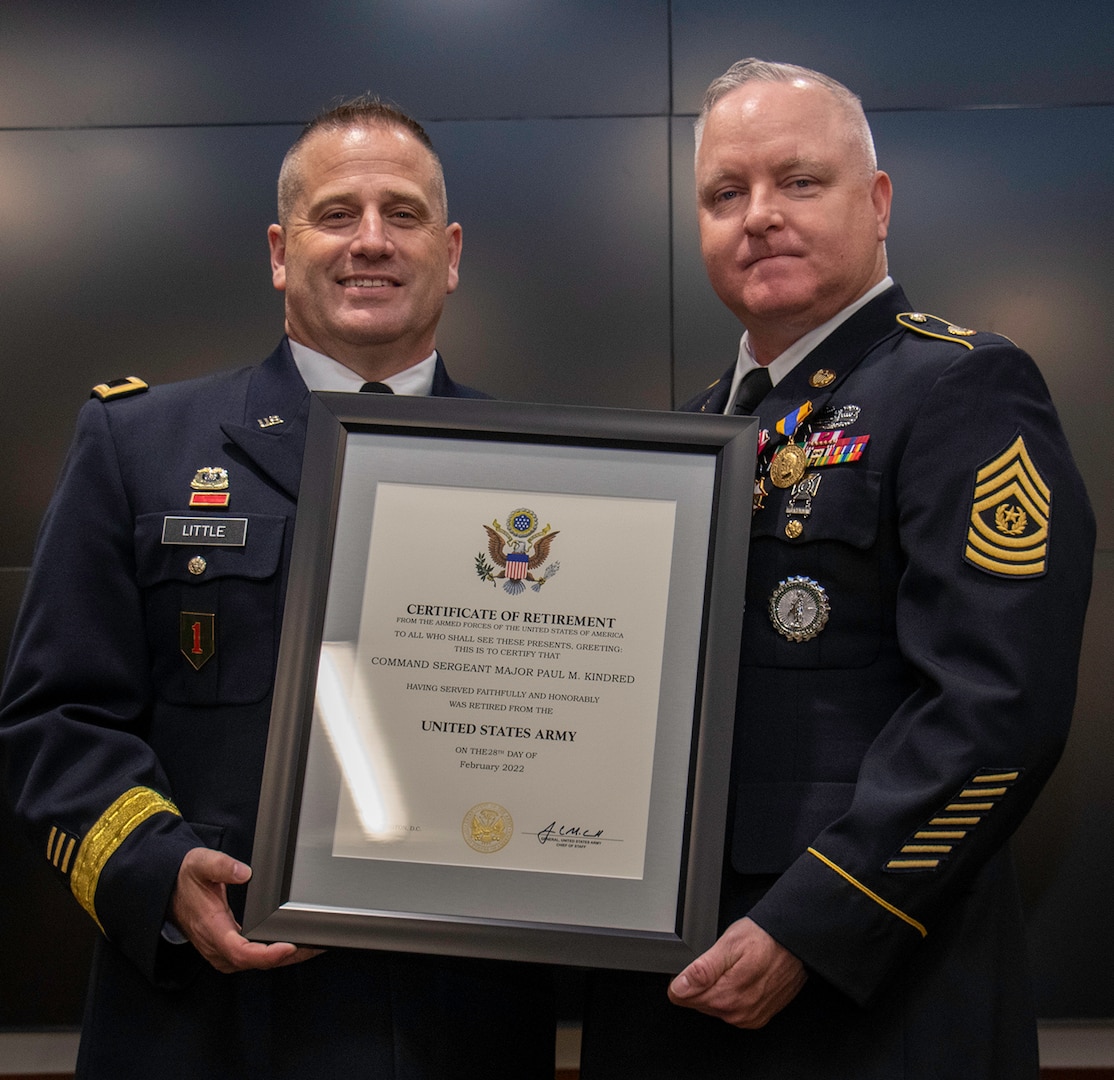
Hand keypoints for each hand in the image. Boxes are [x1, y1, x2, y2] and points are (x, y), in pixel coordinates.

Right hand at [170, 847, 322, 973]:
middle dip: (285, 957)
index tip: (289, 946)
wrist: (169, 889)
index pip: (240, 951)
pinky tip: (293, 946)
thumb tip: (245, 873)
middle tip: (313, 945)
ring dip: (283, 959)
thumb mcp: (201, 863)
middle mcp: (216, 946)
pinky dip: (273, 955)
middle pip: (253, 963)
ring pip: (255, 964)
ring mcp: (221, 951)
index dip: (266, 954)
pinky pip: (252, 959)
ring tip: (311, 946)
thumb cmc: (187, 878)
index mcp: (211, 928)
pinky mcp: (227, 949)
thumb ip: (222, 866)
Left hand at [668, 917, 806, 1027]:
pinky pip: (732, 1009)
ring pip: (714, 1006)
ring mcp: (750, 1017)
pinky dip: (731, 994)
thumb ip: (702, 970)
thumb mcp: (728, 945)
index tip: (692, 965)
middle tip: (718, 960)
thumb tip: (679, 987)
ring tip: (732, 966)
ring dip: (716, 988)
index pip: (682, 998)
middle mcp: (738, 1013)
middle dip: (700, 983)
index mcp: (727, 996)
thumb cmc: (764, 939)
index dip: (682, 979)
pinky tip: (740, 976)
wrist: (794, 942)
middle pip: (698, 1002)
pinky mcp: (758, 1016)